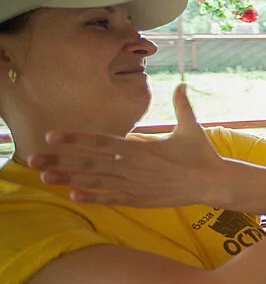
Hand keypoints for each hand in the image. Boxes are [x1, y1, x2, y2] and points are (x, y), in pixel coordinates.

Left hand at [30, 84, 226, 205]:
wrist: (214, 183)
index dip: (75, 138)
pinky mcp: (141, 200)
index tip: (52, 135)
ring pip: (94, 182)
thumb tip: (182, 83)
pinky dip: (92, 198)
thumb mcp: (191, 127)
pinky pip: (111, 199)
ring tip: (44, 178)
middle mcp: (132, 167)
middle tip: (33, 159)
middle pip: (89, 163)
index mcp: (140, 148)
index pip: (100, 142)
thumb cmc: (202, 155)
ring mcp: (135, 185)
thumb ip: (182, 105)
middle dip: (60, 161)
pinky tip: (73, 196)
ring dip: (68, 180)